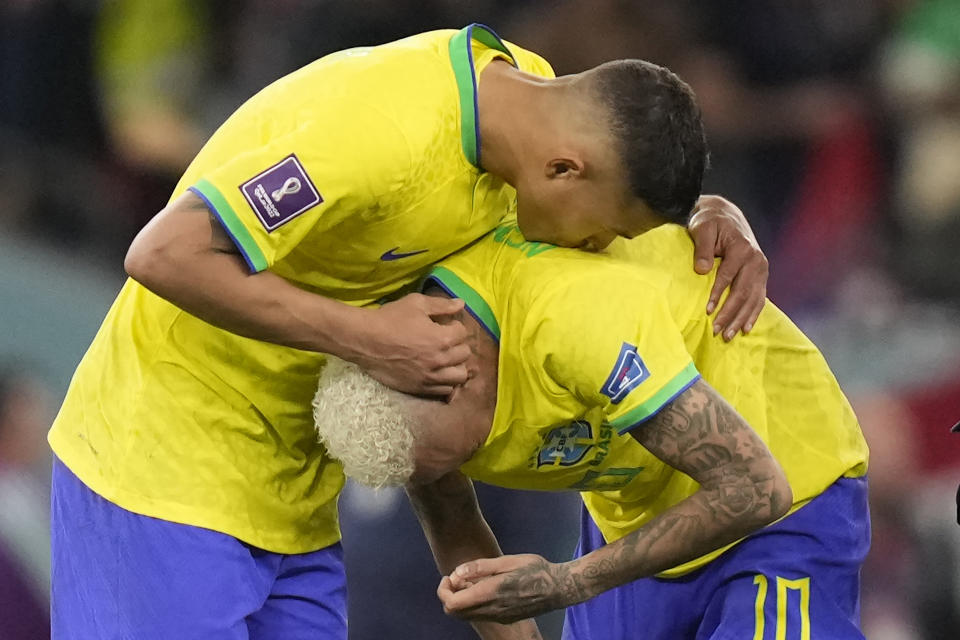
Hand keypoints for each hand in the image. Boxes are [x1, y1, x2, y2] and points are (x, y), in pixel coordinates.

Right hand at [351, 293, 470, 395]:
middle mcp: (440, 360)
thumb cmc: (390, 319)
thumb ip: (441, 305)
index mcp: (442, 338)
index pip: (463, 333)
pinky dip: (445, 381)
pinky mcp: (420, 388)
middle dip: (457, 345)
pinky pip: (445, 390)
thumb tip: (461, 304)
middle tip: (444, 341)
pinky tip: (436, 372)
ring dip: (455, 365)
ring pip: (459, 376)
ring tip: (444, 359)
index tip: (443, 325)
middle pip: (464, 354)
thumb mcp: (416, 304)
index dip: (454, 326)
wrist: (365, 341)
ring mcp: (431, 377)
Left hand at [438, 554, 582, 623]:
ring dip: (460, 600)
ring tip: (469, 581)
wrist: (558, 588)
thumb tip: (456, 573)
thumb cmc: (535, 569)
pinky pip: (480, 615)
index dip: (443, 591)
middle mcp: (492, 610)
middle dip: (449, 596)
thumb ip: (480, 568)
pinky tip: (483, 588)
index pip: (452, 603)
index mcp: (490, 593)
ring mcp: (499, 617)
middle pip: (455, 613)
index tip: (448, 577)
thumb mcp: (507, 561)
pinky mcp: (505, 618)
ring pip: (467, 616)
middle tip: (455, 578)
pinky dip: (472, 604)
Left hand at [688, 195, 767, 340]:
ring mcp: (761, 268)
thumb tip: (702, 270)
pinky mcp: (761, 275)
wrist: (726, 215)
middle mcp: (756, 259)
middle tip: (717, 331)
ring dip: (741, 319)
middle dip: (730, 314)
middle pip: (743, 292)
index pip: (729, 276)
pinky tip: (746, 328)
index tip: (708, 311)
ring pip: (752, 298)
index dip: (718, 295)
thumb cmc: (711, 221)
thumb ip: (702, 248)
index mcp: (742, 248)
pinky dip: (753, 314)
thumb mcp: (702, 228)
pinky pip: (759, 298)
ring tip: (729, 336)